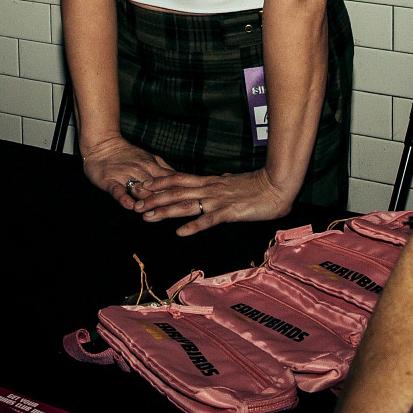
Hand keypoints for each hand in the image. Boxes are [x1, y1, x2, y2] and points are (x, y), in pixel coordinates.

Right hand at [80, 134, 174, 211]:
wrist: (102, 144)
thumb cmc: (127, 154)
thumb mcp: (150, 158)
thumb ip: (164, 169)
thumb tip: (182, 180)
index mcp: (152, 165)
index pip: (169, 181)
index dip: (179, 193)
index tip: (187, 203)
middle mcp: (141, 170)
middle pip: (157, 189)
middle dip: (166, 202)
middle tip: (174, 215)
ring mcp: (125, 175)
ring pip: (140, 190)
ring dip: (147, 202)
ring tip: (153, 214)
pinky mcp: (110, 180)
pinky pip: (118, 190)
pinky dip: (124, 198)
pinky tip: (130, 206)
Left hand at [131, 168, 293, 237]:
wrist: (277, 186)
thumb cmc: (259, 186)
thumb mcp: (235, 182)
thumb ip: (223, 183)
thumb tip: (217, 180)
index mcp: (211, 182)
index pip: (180, 179)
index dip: (159, 182)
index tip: (142, 185)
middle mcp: (210, 189)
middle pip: (176, 192)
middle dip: (154, 199)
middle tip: (135, 204)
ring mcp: (218, 200)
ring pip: (186, 205)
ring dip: (165, 211)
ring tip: (148, 217)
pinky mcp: (229, 212)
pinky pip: (208, 220)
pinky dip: (193, 226)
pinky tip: (180, 232)